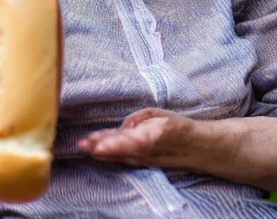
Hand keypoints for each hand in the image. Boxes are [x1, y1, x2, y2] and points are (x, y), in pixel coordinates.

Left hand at [78, 108, 198, 168]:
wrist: (194, 147)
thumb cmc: (175, 126)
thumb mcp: (157, 114)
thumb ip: (137, 120)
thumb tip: (121, 129)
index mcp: (153, 135)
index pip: (130, 142)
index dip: (114, 145)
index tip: (98, 146)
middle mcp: (146, 152)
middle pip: (120, 150)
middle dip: (101, 147)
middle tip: (83, 144)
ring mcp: (142, 160)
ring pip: (118, 155)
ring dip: (100, 151)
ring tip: (84, 145)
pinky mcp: (140, 163)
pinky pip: (122, 158)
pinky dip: (108, 154)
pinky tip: (94, 151)